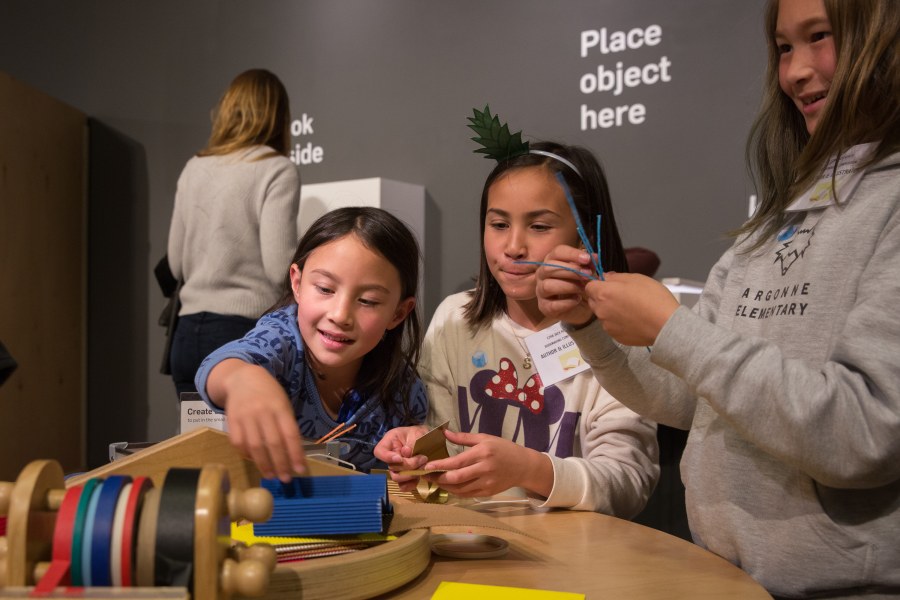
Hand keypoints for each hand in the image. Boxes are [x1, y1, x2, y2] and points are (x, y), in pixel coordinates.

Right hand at [209, 360, 306, 481]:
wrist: (242, 378)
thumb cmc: (269, 393)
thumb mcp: (283, 403)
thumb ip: (287, 425)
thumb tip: (294, 453)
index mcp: (280, 407)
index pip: (290, 434)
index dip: (296, 454)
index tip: (300, 470)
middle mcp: (263, 412)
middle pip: (273, 443)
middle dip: (281, 463)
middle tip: (286, 479)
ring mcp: (245, 416)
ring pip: (255, 446)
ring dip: (264, 464)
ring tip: (271, 475)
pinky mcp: (231, 421)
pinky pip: (239, 443)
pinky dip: (247, 455)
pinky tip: (255, 462)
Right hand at [373, 425, 429, 490]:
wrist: (428, 439)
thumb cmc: (420, 433)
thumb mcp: (417, 433)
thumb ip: (412, 442)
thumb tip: (406, 453)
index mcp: (390, 442)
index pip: (379, 452)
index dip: (387, 457)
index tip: (399, 458)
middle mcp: (391, 456)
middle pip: (391, 467)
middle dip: (408, 466)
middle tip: (423, 459)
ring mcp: (397, 467)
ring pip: (397, 477)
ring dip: (411, 474)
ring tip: (424, 466)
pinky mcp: (404, 476)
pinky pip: (403, 485)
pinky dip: (411, 484)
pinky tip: (419, 478)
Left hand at [423, 430, 552, 497]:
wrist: (523, 465)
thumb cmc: (503, 448)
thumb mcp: (484, 438)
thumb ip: (463, 438)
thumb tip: (445, 433)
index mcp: (482, 453)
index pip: (457, 462)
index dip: (440, 465)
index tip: (427, 466)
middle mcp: (484, 469)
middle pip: (456, 478)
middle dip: (439, 478)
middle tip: (427, 475)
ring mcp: (487, 483)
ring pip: (460, 489)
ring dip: (445, 486)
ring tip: (435, 480)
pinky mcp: (488, 493)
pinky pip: (467, 494)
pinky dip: (455, 491)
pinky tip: (448, 486)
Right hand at [535, 245, 596, 326]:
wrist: (581, 307)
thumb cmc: (581, 285)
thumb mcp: (587, 272)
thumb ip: (589, 264)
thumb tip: (594, 257)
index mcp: (552, 261)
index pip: (557, 252)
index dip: (572, 254)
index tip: (587, 259)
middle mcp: (542, 274)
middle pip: (550, 267)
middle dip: (571, 270)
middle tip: (587, 275)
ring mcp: (540, 291)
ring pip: (548, 285)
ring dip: (569, 286)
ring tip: (582, 289)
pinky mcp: (544, 307)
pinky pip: (552, 304)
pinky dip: (567, 302)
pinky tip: (577, 300)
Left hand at [584, 273, 679, 345]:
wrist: (666, 325)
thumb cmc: (653, 298)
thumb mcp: (636, 278)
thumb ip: (616, 277)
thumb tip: (606, 277)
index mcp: (603, 293)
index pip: (589, 286)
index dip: (598, 284)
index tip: (608, 284)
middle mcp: (601, 310)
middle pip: (593, 301)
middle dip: (602, 297)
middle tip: (621, 296)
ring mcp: (607, 325)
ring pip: (602, 314)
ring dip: (610, 310)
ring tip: (629, 309)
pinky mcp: (615, 336)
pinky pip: (611, 326)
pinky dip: (618, 323)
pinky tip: (633, 320)